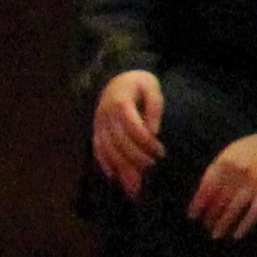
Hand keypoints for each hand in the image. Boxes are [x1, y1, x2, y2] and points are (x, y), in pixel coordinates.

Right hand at [91, 71, 165, 195]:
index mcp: (120, 102)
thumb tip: (154, 131)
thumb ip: (155, 108)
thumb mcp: (153, 88)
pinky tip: (114, 175)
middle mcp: (105, 115)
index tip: (161, 151)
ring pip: (107, 149)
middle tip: (154, 163)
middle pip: (119, 141)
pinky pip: (97, 149)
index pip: (133, 128)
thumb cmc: (140, 84)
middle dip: (136, 156)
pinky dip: (105, 163)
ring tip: (138, 177)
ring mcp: (98, 124)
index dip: (147, 142)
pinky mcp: (96, 131)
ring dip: (122, 165)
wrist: (118, 80)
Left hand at [186, 133, 256, 240]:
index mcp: (225, 162)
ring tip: (216, 234)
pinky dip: (245, 224)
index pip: (207, 187)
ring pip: (234, 208)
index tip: (193, 217)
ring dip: (224, 223)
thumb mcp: (228, 153)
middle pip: (219, 200)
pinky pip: (255, 211)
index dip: (199, 203)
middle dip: (211, 215)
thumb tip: (201, 198)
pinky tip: (237, 235)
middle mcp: (238, 173)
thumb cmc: (248, 149)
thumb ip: (215, 172)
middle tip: (206, 226)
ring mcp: (254, 182)